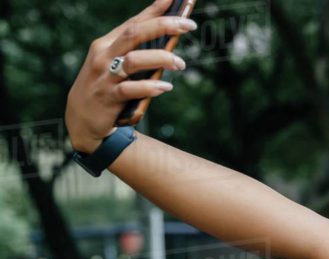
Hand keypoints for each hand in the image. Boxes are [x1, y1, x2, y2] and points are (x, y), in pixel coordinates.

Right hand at [65, 0, 195, 152]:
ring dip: (161, 59)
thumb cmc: (107, 86)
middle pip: (135, 33)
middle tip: (189, 24)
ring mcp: (105, 76)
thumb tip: (170, 40)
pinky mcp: (108, 97)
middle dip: (163, 25)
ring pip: (134, 60)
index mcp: (108, 43)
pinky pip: (130, 89)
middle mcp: (104, 55)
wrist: (80, 119)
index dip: (156, 9)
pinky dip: (150, 87)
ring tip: (181, 63)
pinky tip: (166, 87)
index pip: (135, 22)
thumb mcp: (118, 64)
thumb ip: (140, 52)